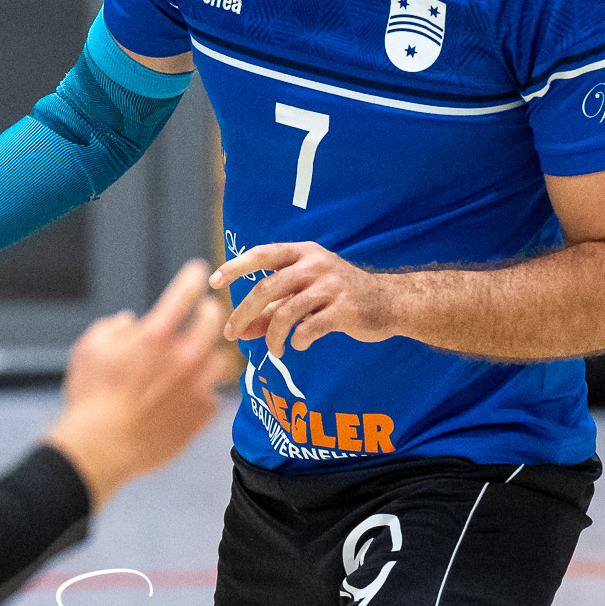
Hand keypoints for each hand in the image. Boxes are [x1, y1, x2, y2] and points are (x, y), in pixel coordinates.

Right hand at [44, 260, 228, 505]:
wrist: (102, 448)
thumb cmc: (90, 398)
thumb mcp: (88, 350)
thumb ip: (111, 328)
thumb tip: (129, 322)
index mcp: (155, 335)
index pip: (185, 292)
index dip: (194, 276)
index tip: (198, 271)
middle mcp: (183, 357)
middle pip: (214, 320)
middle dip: (210, 310)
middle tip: (206, 311)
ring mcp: (196, 387)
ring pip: (221, 358)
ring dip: (211, 354)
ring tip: (201, 357)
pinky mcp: (202, 414)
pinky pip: (214, 395)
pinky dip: (205, 392)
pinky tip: (191, 394)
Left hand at [210, 241, 404, 357]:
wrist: (390, 302)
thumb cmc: (339, 297)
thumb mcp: (304, 296)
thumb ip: (272, 311)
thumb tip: (240, 331)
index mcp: (302, 253)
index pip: (261, 254)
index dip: (235, 266)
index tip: (214, 281)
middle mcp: (315, 264)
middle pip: (266, 288)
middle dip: (243, 314)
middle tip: (232, 335)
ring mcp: (330, 285)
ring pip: (285, 313)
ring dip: (273, 337)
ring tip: (275, 351)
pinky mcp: (344, 309)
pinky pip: (309, 328)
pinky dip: (298, 340)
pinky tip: (299, 344)